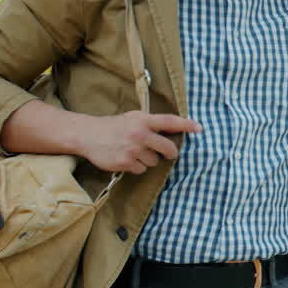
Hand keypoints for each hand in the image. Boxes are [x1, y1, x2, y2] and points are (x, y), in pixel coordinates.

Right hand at [76, 111, 199, 173]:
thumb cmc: (115, 126)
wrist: (88, 134)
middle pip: (168, 148)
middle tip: (169, 153)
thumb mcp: (134, 118)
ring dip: (148, 159)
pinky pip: (141, 169)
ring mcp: (132, 150)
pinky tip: (126, 158)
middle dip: (170, 153)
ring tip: (135, 151)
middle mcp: (140, 134)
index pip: (170, 122)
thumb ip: (152, 123)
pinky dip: (137, 166)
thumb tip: (175, 130)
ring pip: (154, 161)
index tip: (199, 129)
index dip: (186, 125)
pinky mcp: (125, 163)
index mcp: (143, 120)